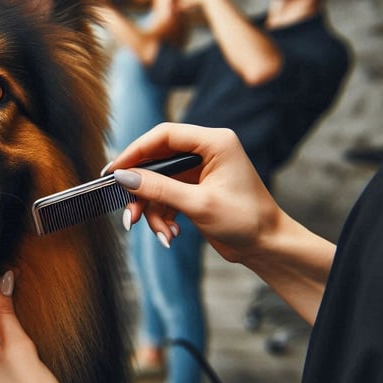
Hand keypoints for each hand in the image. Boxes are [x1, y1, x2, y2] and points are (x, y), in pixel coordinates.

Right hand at [108, 123, 281, 263]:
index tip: (114, 171)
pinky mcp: (195, 189)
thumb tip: (124, 177)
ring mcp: (200, 171)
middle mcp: (206, 151)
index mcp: (215, 142)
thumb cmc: (246, 220)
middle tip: (130, 213)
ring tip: (161, 234)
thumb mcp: (198, 205)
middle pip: (157, 161)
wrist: (268, 246)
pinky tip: (171, 235)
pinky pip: (166, 197)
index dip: (135, 151)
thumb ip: (159, 189)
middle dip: (143, 191)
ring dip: (154, 210)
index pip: (164, 135)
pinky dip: (163, 216)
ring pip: (158, 183)